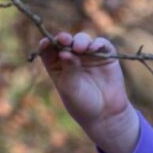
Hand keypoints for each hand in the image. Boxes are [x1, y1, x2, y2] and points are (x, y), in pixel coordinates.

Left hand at [37, 32, 138, 152]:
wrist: (105, 114)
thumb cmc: (82, 103)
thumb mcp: (70, 88)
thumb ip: (68, 69)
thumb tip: (64, 52)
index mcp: (56, 66)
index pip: (49, 50)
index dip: (47, 44)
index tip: (46, 42)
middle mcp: (72, 57)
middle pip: (65, 42)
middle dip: (64, 39)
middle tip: (64, 40)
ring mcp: (89, 55)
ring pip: (82, 39)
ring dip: (80, 41)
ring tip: (80, 48)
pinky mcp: (106, 56)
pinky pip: (101, 44)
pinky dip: (97, 44)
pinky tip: (93, 49)